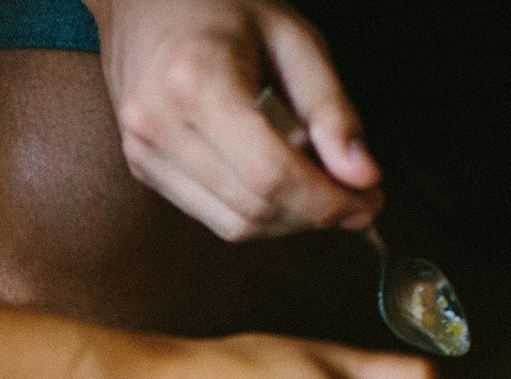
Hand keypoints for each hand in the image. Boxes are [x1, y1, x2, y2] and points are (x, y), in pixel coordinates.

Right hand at [90, 0, 382, 239]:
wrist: (147, 3)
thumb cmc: (222, 8)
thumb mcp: (293, 40)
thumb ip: (330, 109)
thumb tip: (362, 176)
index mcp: (196, 81)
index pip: (270, 173)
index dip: (326, 200)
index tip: (367, 201)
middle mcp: (159, 124)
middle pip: (253, 207)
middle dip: (315, 213)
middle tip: (356, 198)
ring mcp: (144, 151)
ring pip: (233, 224)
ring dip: (288, 219)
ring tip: (318, 188)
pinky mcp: (143, 168)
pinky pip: (212, 215)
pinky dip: (257, 211)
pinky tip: (278, 183)